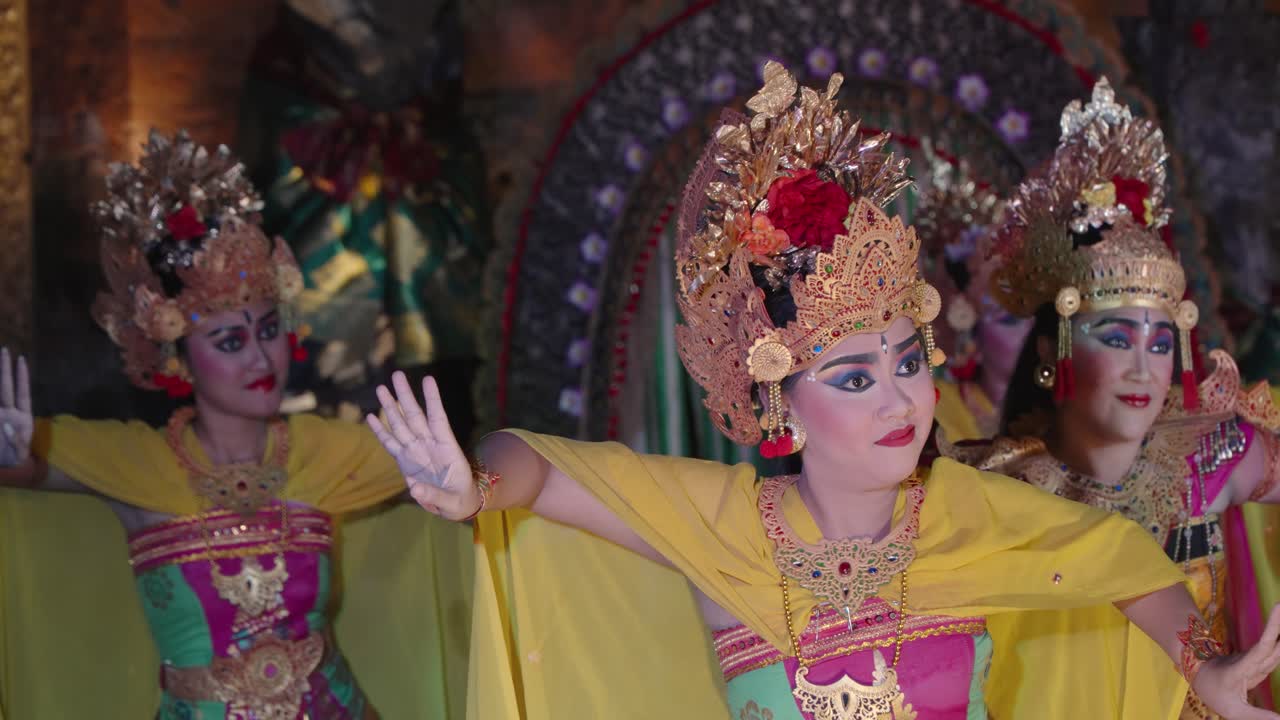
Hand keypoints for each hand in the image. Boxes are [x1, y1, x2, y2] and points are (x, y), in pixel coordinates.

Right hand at [0, 347, 31, 467]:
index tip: (22, 360)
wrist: (4, 466)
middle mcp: (8, 411)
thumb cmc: (15, 459)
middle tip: (5, 349)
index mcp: (22, 417)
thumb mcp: (19, 454)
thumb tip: (5, 425)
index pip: (22, 392)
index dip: (22, 377)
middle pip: (5, 387)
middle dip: (4, 369)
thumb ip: (16, 442)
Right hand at [367, 371, 480, 519]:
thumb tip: (414, 489)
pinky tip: (370, 417)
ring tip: (381, 388)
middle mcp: (430, 445)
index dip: (433, 400)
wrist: (456, 505)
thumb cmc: (460, 500)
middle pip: (415, 417)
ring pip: (401, 425)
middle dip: (406, 396)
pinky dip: (380, 431)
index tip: (428, 380)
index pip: (438, 420)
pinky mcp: (404, 461)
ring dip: (391, 407)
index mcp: (447, 450)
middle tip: (397, 375)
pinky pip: (390, 444)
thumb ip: (435, 496)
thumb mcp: (453, 503)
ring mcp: (416, 452)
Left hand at [1192, 604, 1279, 718]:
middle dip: (1279, 623)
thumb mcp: (1233, 710)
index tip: (1279, 607)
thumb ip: (1258, 717)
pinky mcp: (1260, 662)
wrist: (1201, 677)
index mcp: (1244, 667)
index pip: (1263, 647)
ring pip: (1275, 645)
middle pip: (1271, 641)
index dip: (1272, 629)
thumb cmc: (1215, 692)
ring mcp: (1256, 660)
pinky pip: (1277, 651)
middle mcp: (1252, 659)